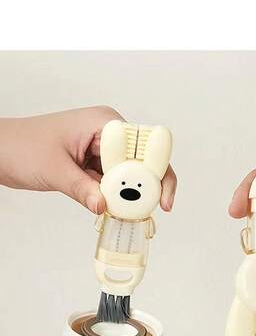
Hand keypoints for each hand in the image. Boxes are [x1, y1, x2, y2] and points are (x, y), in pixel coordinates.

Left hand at [0, 107, 176, 213]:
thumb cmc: (19, 146)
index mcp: (104, 122)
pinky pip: (115, 182)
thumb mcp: (54, 170)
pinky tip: (118, 209)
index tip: (159, 196)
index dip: (157, 170)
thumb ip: (82, 189)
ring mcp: (102, 149)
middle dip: (148, 185)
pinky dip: (118, 196)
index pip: (144, 145)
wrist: (0, 151)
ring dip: (132, 194)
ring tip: (134, 213)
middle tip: (152, 209)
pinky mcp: (95, 164)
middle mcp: (108, 133)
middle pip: (143, 160)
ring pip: (131, 174)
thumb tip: (105, 206)